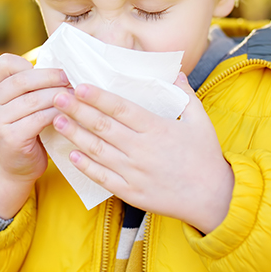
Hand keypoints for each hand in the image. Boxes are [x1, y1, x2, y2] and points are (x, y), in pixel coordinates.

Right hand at [0, 54, 70, 217]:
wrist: (18, 167)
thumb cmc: (29, 129)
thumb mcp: (25, 103)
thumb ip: (34, 86)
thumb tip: (66, 66)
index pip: (6, 63)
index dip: (32, 65)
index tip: (56, 71)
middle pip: (22, 80)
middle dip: (51, 77)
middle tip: (72, 80)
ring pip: (33, 99)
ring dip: (58, 96)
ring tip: (76, 96)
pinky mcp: (9, 137)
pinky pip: (38, 118)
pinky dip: (57, 114)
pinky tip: (70, 114)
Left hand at [52, 73, 233, 233]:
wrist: (213, 199)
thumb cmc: (206, 158)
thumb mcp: (201, 122)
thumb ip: (186, 95)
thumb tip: (176, 72)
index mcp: (157, 129)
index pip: (121, 109)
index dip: (98, 97)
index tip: (78, 86)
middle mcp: (142, 150)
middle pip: (103, 127)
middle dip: (77, 111)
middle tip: (57, 97)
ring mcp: (135, 173)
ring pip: (98, 151)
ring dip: (75, 135)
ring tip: (57, 121)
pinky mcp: (132, 192)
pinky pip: (103, 178)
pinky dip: (86, 166)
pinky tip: (71, 155)